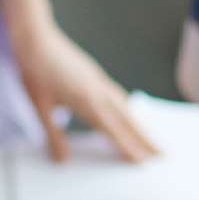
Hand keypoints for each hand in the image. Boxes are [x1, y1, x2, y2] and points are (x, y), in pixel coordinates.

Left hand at [13, 22, 158, 162]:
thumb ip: (53, 135)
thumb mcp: (39, 107)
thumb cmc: (35, 70)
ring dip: (140, 124)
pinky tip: (128, 112)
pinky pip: (118, 95)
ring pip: (126, 107)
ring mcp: (99, 81)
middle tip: (163, 154)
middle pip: (128, 120)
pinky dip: (128, 108)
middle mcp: (98, 91)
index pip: (113, 130)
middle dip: (146, 139)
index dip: (128, 147)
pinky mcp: (95, 74)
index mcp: (86, 101)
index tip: (143, 162)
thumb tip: (62, 160)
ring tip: (153, 138)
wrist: (35, 38)